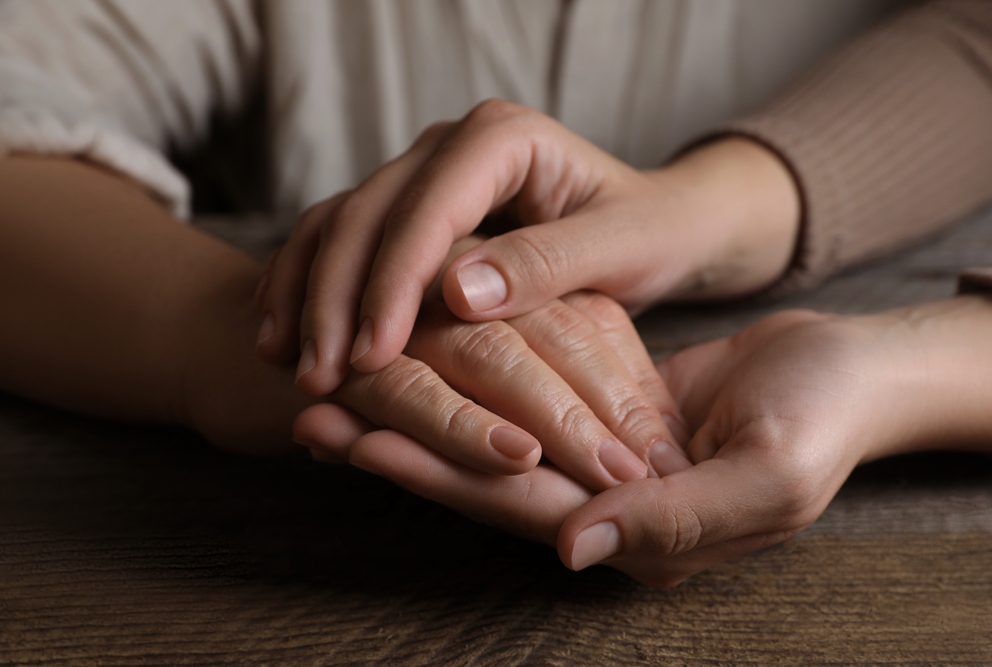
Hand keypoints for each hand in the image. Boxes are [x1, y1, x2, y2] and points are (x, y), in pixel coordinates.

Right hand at [255, 100, 798, 395]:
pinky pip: (340, 240)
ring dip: (309, 293)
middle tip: (319, 376)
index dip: (392, 282)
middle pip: (369, 212)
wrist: (657, 220)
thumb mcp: (619, 248)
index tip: (372, 355)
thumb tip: (455, 293)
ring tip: (285, 362)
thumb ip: (547, 263)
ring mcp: (422, 174)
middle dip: (337, 296)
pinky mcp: (409, 211)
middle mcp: (450, 146)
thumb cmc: (649, 232)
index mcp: (502, 138)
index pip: (429, 207)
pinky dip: (308, 286)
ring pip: (341, 224)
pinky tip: (285, 336)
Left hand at [339, 297, 991, 585]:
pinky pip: (518, 395)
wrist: (853, 373)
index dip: (431, 470)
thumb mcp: (770, 477)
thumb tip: (571, 548)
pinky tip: (417, 347)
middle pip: (478, 478)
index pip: (510, 504)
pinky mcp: (595, 411)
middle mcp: (601, 512)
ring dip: (418, 411)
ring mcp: (595, 464)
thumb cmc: (825, 421)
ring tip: (335, 383)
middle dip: (397, 445)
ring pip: (488, 438)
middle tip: (309, 412)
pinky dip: (466, 376)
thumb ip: (676, 521)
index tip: (351, 437)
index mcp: (635, 538)